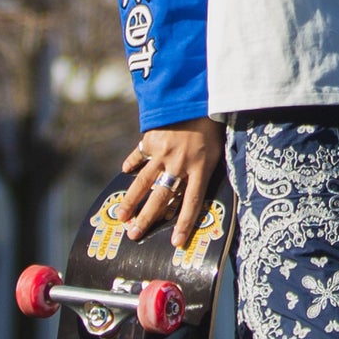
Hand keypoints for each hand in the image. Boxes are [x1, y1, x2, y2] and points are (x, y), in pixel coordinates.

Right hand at [121, 115, 225, 247]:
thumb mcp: (218, 150)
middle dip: (147, 219)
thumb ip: (205, 171)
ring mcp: (162, 152)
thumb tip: (192, 194)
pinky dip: (132, 163)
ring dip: (130, 200)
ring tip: (120, 216)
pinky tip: (125, 172)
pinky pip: (138, 155)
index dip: (184, 224)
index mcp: (201, 169)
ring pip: (143, 182)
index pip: (192, 203)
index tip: (175, 243)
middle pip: (161, 198)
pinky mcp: (150, 140)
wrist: (197, 96)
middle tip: (133, 235)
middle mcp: (180, 164)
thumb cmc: (213, 126)